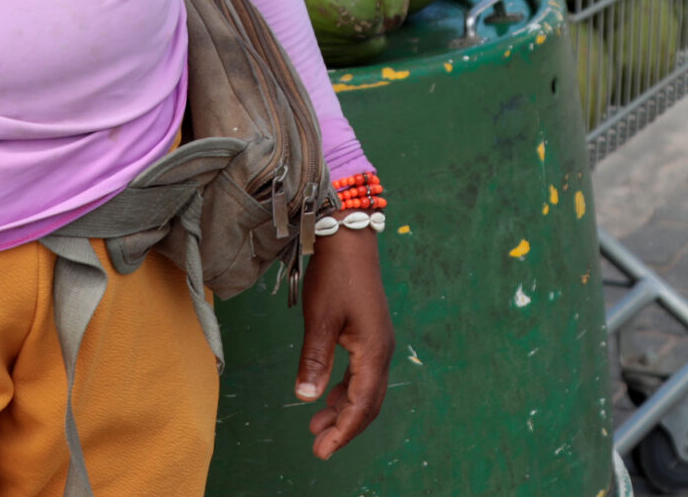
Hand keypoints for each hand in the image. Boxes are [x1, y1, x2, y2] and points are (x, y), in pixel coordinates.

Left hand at [294, 227, 391, 459]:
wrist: (348, 237)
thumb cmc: (335, 275)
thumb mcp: (320, 319)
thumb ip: (314, 360)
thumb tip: (306, 399)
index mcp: (373, 351)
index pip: (361, 404)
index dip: (343, 430)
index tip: (322, 450)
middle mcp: (381, 351)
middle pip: (368, 402)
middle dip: (344, 427)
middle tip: (318, 448)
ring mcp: (377, 342)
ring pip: (364, 389)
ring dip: (342, 409)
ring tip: (316, 427)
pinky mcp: (369, 333)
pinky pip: (361, 373)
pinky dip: (344, 390)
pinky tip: (326, 396)